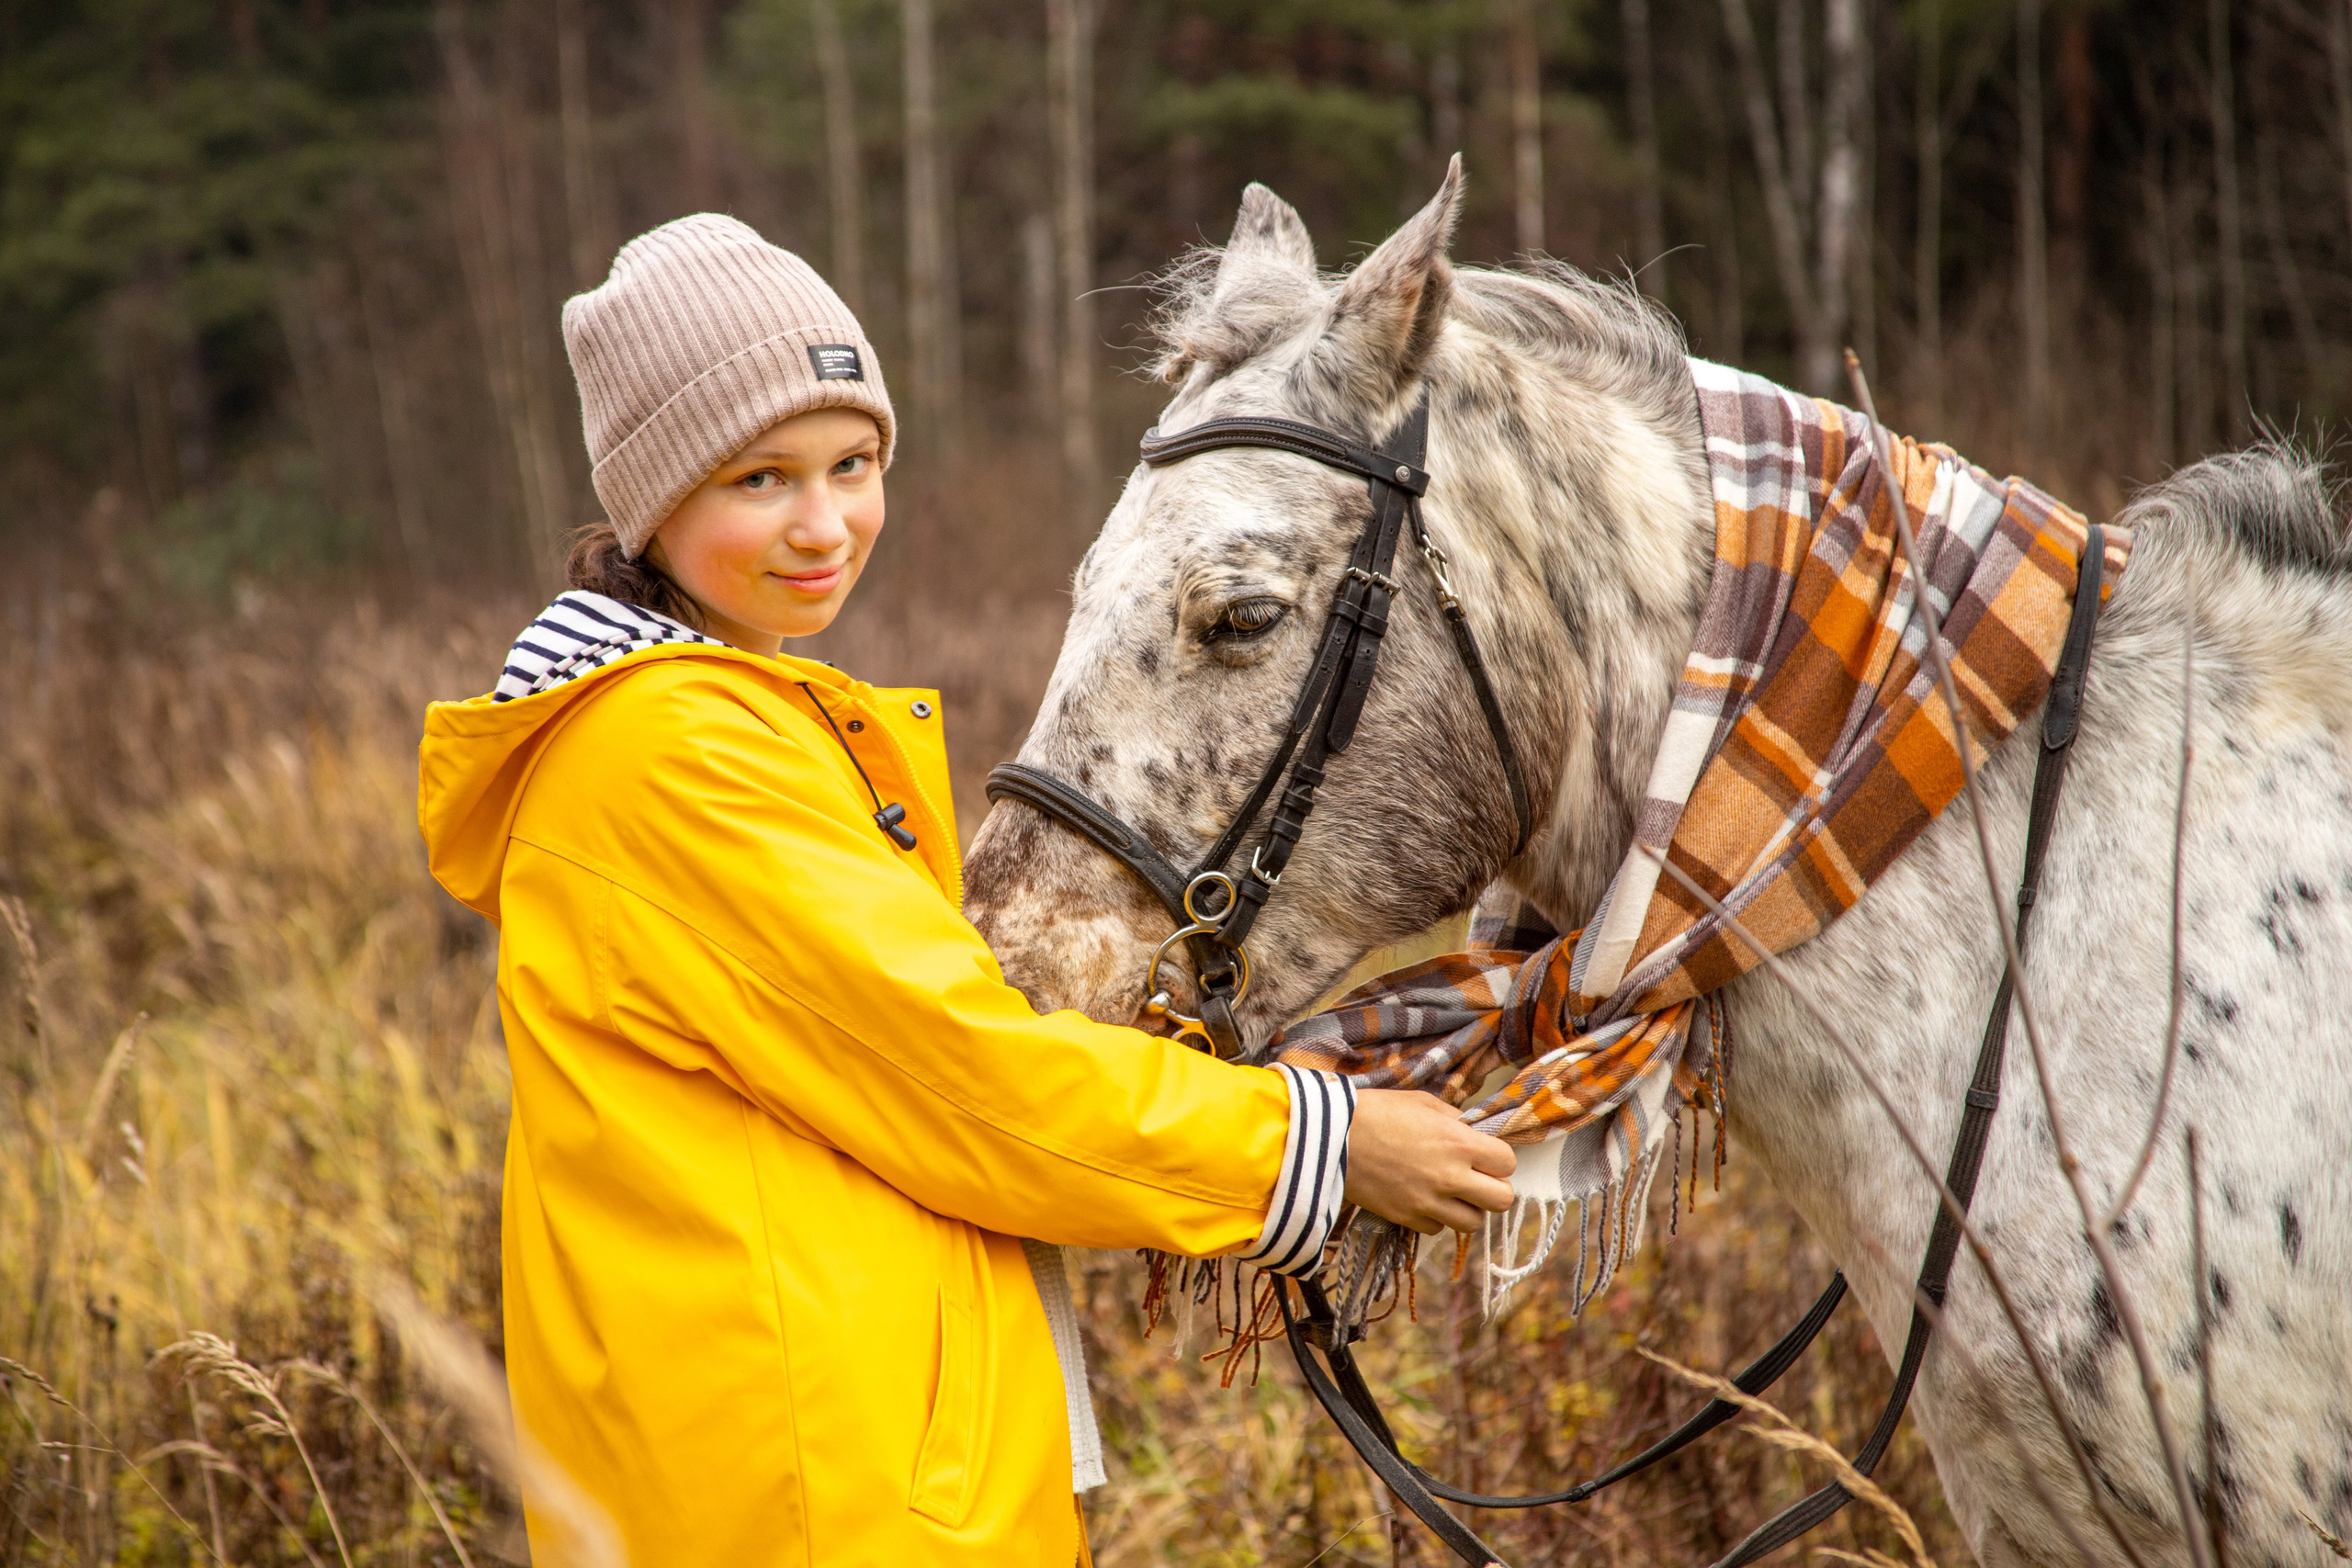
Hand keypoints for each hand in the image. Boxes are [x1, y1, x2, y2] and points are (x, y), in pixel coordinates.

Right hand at [1343, 1088, 1517, 1235]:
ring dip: (1467, 1208)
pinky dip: (1435, 1218)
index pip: (1508, 1163)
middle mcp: (1450, 1176)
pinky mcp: (1406, 1218)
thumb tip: (1474, 1135)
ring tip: (1450, 1192)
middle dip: (1493, 1188)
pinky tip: (1423, 1198)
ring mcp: (1428, 1202)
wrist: (1331, 1136)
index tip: (1486, 1155)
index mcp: (1459, 1142)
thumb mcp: (1424, 1103)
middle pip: (1502, 1200)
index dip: (1498, 1159)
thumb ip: (1456, 1121)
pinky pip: (1437, 1230)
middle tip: (1477, 1178)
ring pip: (1473, 1223)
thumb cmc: (1377, 1111)